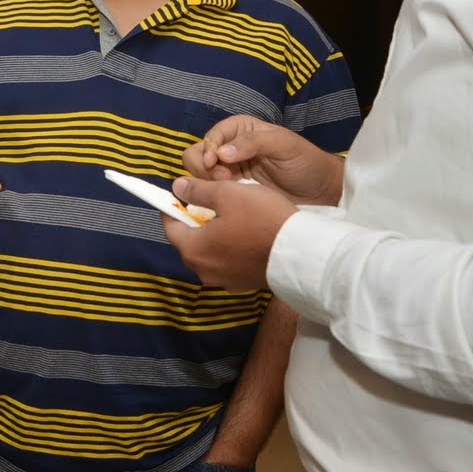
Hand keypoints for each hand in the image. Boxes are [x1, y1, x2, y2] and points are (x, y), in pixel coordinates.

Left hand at [161, 176, 298, 292]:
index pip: (170, 227)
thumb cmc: (261, 219)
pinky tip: (245, 235)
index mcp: (193, 250)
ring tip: (229, 217)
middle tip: (207, 203)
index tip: (179, 195)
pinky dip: (230, 248)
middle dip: (194, 222)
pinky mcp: (243, 284)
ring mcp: (224, 281)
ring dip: (213, 236)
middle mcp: (203, 271)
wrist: (302, 252)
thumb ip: (198, 191)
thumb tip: (177, 187)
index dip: (173, 208)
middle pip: (189, 242)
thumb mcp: (227, 194)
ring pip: (209, 253)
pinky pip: (228, 263)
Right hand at [181, 116, 343, 205]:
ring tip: (228, 189)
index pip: (212, 136)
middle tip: (223, 178)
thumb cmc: (305, 162)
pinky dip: (212, 197)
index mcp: (241, 130)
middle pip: (197, 154)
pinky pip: (210, 194)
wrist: (321, 193)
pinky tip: (227, 200)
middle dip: (204, 167)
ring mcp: (230, 173)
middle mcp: (230, 149)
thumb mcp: (284, 145)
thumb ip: (253, 142)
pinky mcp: (232, 194)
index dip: (209, 148)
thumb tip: (222, 152)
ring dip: (207, 182)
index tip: (214, 163)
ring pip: (199, 175)